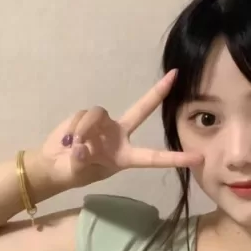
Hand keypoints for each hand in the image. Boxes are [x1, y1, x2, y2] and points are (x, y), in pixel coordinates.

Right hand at [38, 69, 203, 188]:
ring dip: (83, 128)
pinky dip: (73, 128)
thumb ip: (82, 161)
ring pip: (98, 114)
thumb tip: (81, 148)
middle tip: (174, 76)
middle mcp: (119, 136)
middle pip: (142, 110)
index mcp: (125, 156)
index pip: (153, 157)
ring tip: (73, 146)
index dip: (175, 158)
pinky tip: (67, 141)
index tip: (198, 158)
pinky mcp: (87, 117)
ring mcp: (104, 124)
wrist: (53, 165)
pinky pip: (82, 116)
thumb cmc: (73, 173)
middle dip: (157, 93)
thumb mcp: (79, 173)